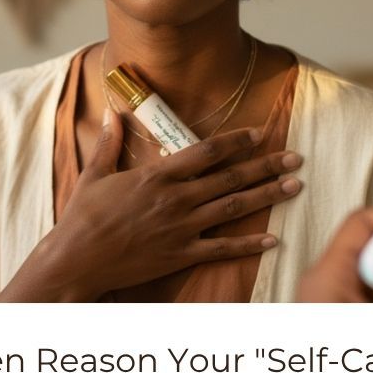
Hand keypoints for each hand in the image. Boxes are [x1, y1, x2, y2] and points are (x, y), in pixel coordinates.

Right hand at [0, 111, 303, 300]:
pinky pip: (222, 249)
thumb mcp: (95, 174)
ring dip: (267, 196)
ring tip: (294, 187)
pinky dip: (248, 244)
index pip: (207, 152)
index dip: (236, 141)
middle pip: (231, 178)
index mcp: (157, 175)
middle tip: (296, 158)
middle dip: (266, 165)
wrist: (77, 259)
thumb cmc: (83, 216)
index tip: (259, 133)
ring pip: (233, 208)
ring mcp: (181, 228)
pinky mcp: (181, 255)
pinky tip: (273, 239)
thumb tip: (115, 112)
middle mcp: (176, 198)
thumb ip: (110, 142)